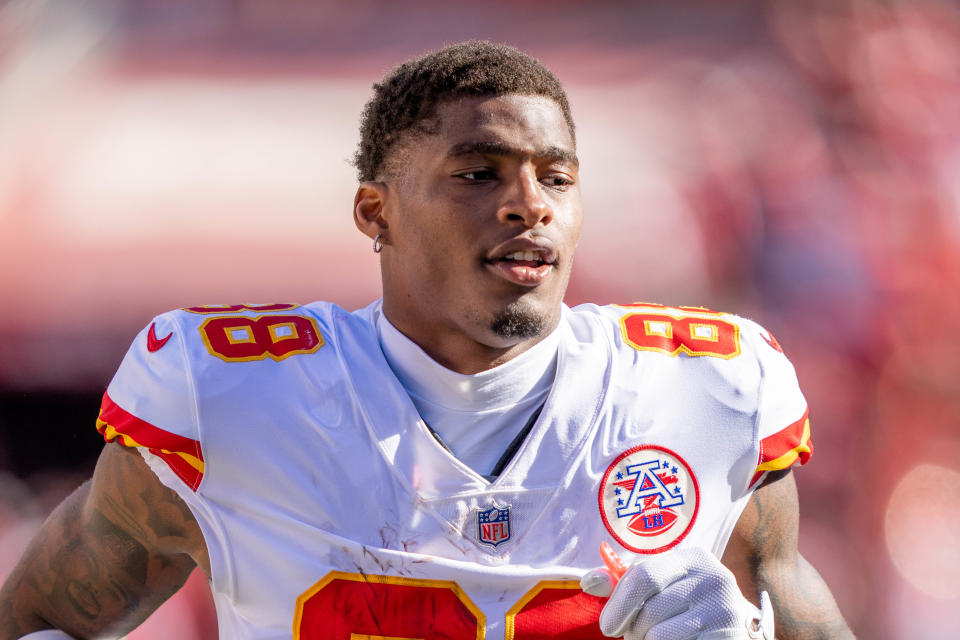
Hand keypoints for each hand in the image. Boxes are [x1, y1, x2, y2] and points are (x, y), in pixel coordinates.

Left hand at [580, 546, 773, 639]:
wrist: (733, 628)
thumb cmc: (687, 604)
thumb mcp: (661, 585)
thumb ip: (624, 582)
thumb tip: (588, 581)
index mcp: (694, 558)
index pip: (643, 576)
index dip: (618, 604)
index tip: (607, 626)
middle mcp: (714, 578)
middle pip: (649, 611)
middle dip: (633, 630)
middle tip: (636, 636)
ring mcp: (725, 610)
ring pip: (659, 636)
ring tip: (657, 638)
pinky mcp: (729, 638)